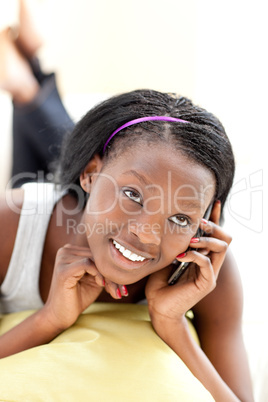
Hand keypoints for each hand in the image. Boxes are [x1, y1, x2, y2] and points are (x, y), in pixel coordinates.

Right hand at [41, 244, 127, 330]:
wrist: (60, 316)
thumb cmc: (78, 297)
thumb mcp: (96, 279)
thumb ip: (104, 267)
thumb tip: (126, 260)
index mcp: (72, 250)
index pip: (98, 253)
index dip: (112, 267)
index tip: (122, 285)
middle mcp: (65, 250)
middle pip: (97, 256)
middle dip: (112, 274)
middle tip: (121, 291)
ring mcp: (62, 259)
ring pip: (95, 260)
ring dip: (108, 276)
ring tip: (114, 291)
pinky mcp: (63, 270)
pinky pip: (87, 264)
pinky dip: (98, 274)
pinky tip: (101, 285)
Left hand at [145, 201, 231, 323]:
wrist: (157, 307)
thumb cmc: (159, 284)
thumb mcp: (166, 258)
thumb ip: (174, 244)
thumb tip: (172, 224)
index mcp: (201, 257)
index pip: (214, 234)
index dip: (215, 218)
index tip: (213, 202)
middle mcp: (209, 264)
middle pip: (225, 238)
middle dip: (213, 226)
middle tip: (198, 223)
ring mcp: (209, 274)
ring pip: (221, 247)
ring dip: (206, 239)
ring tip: (190, 239)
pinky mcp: (205, 283)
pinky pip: (206, 262)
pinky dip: (193, 255)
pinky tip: (180, 255)